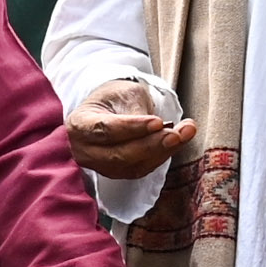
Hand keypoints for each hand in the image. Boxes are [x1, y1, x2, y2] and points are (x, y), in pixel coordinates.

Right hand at [67, 79, 197, 181]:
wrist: (108, 109)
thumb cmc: (114, 97)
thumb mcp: (124, 92)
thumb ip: (137, 109)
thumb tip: (159, 128)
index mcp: (79, 124)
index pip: (105, 129)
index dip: (132, 128)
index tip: (158, 122)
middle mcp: (85, 150)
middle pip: (119, 154)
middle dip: (153, 144)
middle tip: (179, 133)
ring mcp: (99, 166)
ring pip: (132, 165)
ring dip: (162, 151)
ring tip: (186, 133)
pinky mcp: (116, 173)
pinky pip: (141, 169)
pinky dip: (161, 156)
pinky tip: (177, 142)